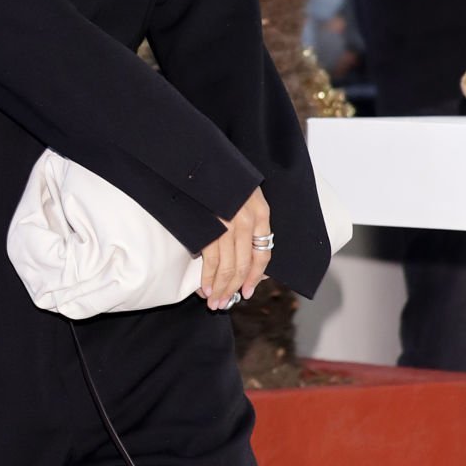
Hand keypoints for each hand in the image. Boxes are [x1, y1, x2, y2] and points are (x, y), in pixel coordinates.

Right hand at [198, 187, 272, 309]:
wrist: (203, 162)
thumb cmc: (225, 180)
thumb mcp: (246, 197)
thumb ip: (249, 223)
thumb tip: (243, 254)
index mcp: (261, 215)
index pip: (263, 255)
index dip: (256, 277)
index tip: (248, 292)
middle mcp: (247, 223)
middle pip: (244, 265)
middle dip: (234, 288)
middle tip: (225, 303)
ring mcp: (228, 226)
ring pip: (227, 267)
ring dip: (220, 288)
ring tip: (214, 302)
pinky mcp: (210, 228)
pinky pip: (211, 260)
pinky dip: (208, 277)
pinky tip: (205, 288)